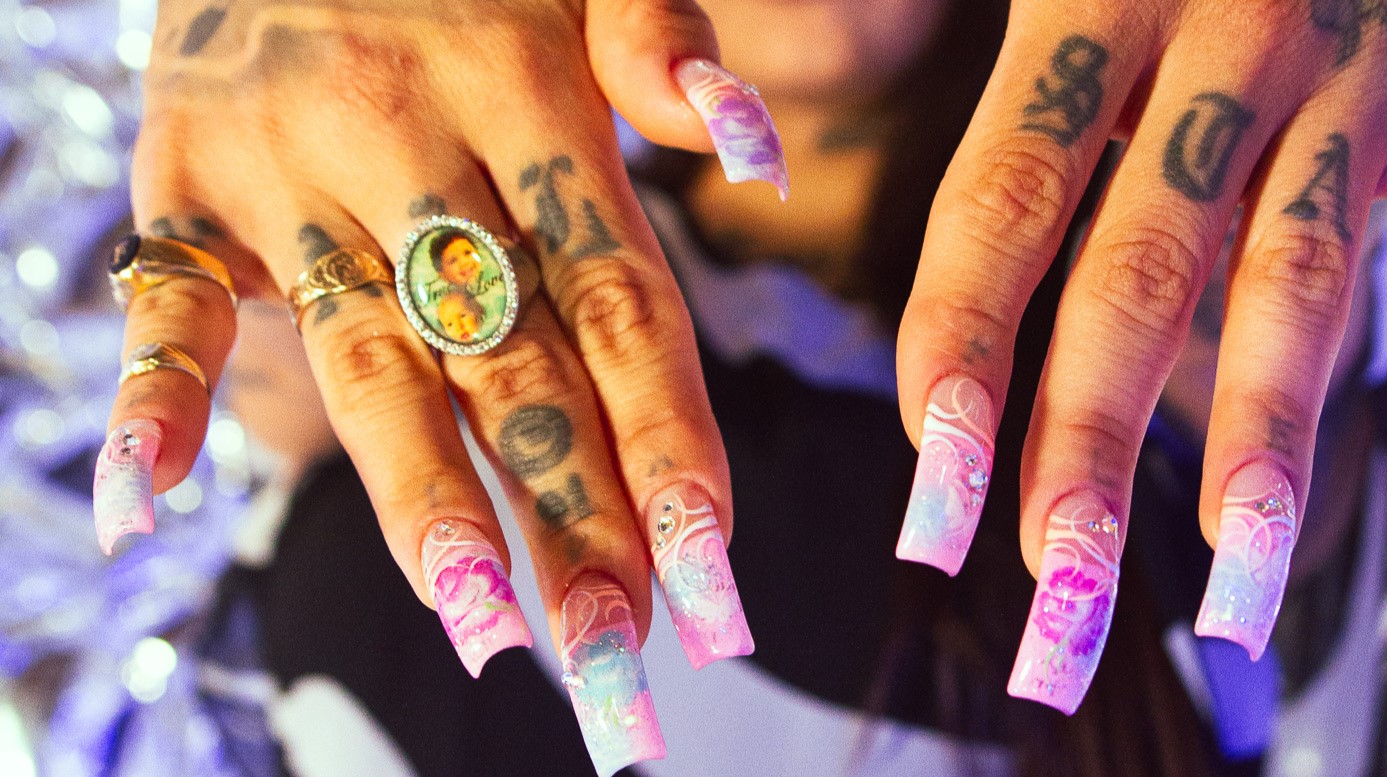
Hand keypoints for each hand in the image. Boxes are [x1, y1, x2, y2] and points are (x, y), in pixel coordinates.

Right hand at [100, 0, 783, 766]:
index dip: (668, 438)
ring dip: (424, 497)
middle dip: (574, 511)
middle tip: (625, 650)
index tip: (716, 564)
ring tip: (488, 627)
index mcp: (523, 89)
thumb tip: (747, 148)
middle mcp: (407, 140)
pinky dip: (154, 394)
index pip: (617, 298)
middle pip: (509, 358)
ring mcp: (286, 168)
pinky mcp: (180, 181)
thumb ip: (659, 39)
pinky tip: (147, 499)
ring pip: (370, 356)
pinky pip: (167, 299)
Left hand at [892, 0, 1386, 712]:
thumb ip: (997, 91)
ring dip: (1268, 442)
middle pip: (1141, 274)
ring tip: (1232, 589)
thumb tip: (867, 237)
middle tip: (1057, 594)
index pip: (1003, 203)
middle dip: (1090, 445)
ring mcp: (1351, 65)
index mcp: (1083, 5)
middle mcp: (1217, 40)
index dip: (960, 351)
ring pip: (1300, 280)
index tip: (932, 492)